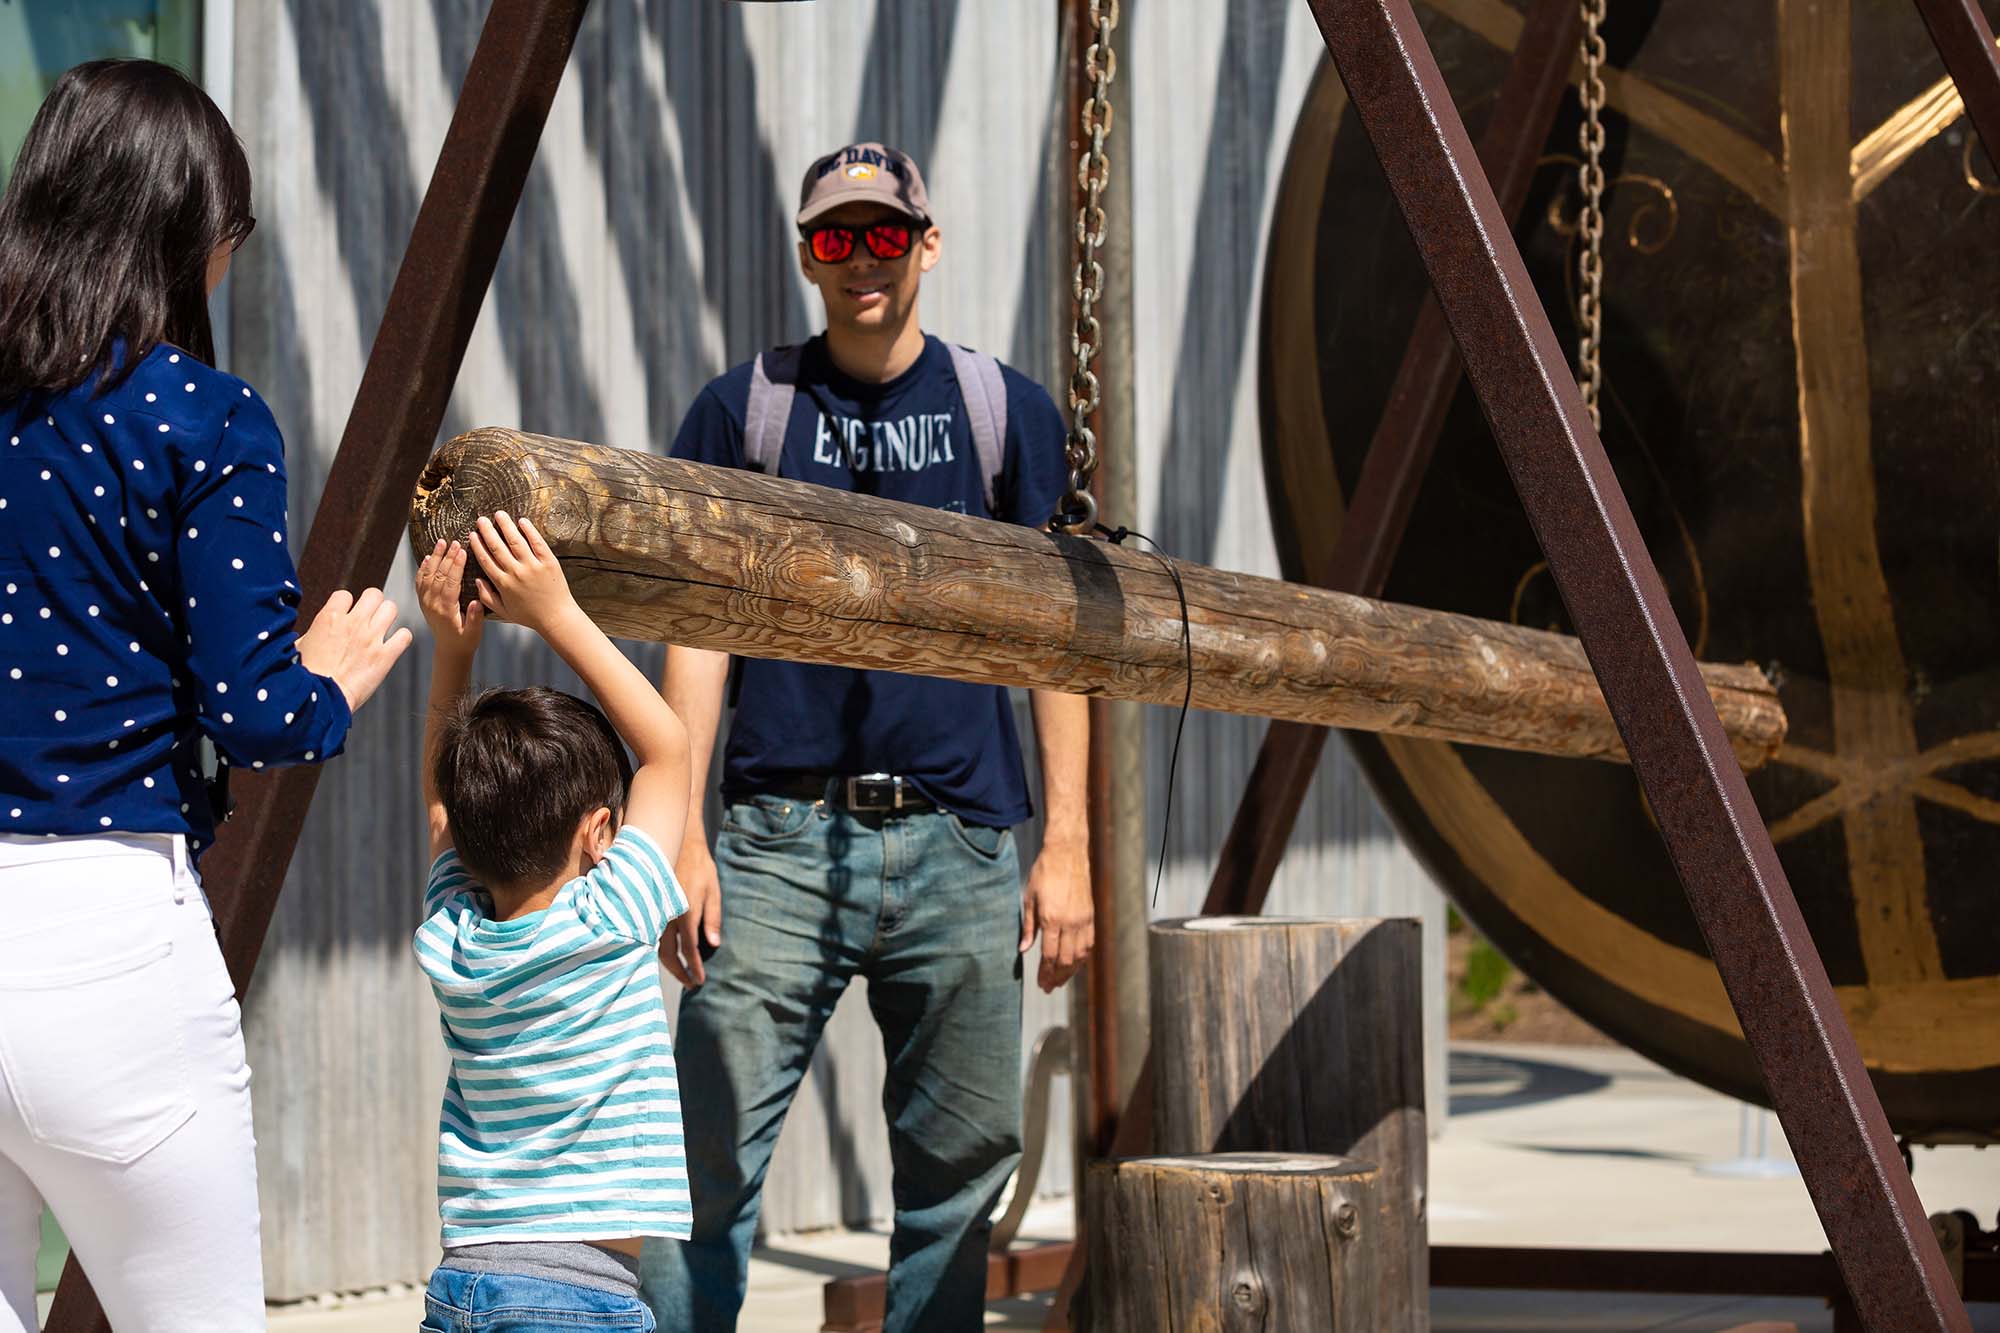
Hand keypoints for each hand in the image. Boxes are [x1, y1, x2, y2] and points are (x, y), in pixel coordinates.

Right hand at [296, 587, 412, 712]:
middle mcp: (353, 623)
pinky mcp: (385, 656)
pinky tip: (394, 645)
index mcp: (330, 617)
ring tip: (382, 628)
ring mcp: (371, 638)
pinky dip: (402, 639)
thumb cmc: (305, 676)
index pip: (345, 595)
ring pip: (391, 608)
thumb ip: (315, 631)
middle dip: (372, 603)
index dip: (346, 604)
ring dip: (387, 617)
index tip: (345, 614)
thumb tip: (316, 630)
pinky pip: (405, 636)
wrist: (319, 699)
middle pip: (374, 594)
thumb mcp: (299, 645)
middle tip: (369, 616)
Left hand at [415, 540, 484, 655]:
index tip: (462, 551)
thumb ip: (475, 618)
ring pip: (428, 575)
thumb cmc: (465, 641)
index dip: (456, 566)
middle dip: (447, 557)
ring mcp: (425, 602)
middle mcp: (433, 604)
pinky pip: (420, 582)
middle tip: (454, 542)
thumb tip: (476, 601)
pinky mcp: (423, 602)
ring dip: (434, 557)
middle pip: (439, 575)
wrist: (449, 650)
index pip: (451, 583)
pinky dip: (423, 568)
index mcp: (446, 610)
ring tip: (441, 542)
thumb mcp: (474, 633)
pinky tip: (427, 557)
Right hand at [469, 512, 576, 634]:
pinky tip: (522, 521)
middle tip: (481, 520)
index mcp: (503, 583)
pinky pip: (537, 543)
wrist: (556, 617)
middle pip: (497, 547)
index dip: (477, 545)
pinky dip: (529, 531)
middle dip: (487, 531)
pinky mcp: (549, 562)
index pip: (486, 560)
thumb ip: (487, 596)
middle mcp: (516, 572)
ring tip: (499, 514)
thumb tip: (477, 580)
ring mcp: (533, 566)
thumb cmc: (530, 615)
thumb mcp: (504, 610)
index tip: (473, 535)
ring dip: (506, 525)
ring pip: (515, 541)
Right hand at [660, 835, 723, 987]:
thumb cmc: (699, 865)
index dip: (694, 968)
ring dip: (666, 964)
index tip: (699, 982)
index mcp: (685, 914)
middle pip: (668, 955)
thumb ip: (712, 918)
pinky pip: (649, 934)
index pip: (689, 950)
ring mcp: (654, 912)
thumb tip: (712, 944)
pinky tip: (663, 953)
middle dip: (679, 972)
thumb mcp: (713, 891)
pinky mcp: (647, 907)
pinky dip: (656, 949)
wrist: (674, 842)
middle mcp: (666, 916)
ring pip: (655, 947)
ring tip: (679, 972)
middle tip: (690, 984)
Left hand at [1021, 838, 1092, 992]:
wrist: (1067, 853)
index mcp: (1052, 919)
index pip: (1049, 956)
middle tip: (1049, 988)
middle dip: (1057, 977)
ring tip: (1061, 980)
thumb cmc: (1044, 872)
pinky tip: (1074, 963)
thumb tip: (1023, 950)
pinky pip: (1088, 943)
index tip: (1041, 984)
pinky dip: (1082, 957)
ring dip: (1070, 971)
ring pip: (1079, 955)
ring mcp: (1083, 919)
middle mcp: (1070, 923)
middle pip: (1065, 960)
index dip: (1045, 973)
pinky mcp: (1090, 915)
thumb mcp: (1029, 898)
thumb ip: (1028, 927)